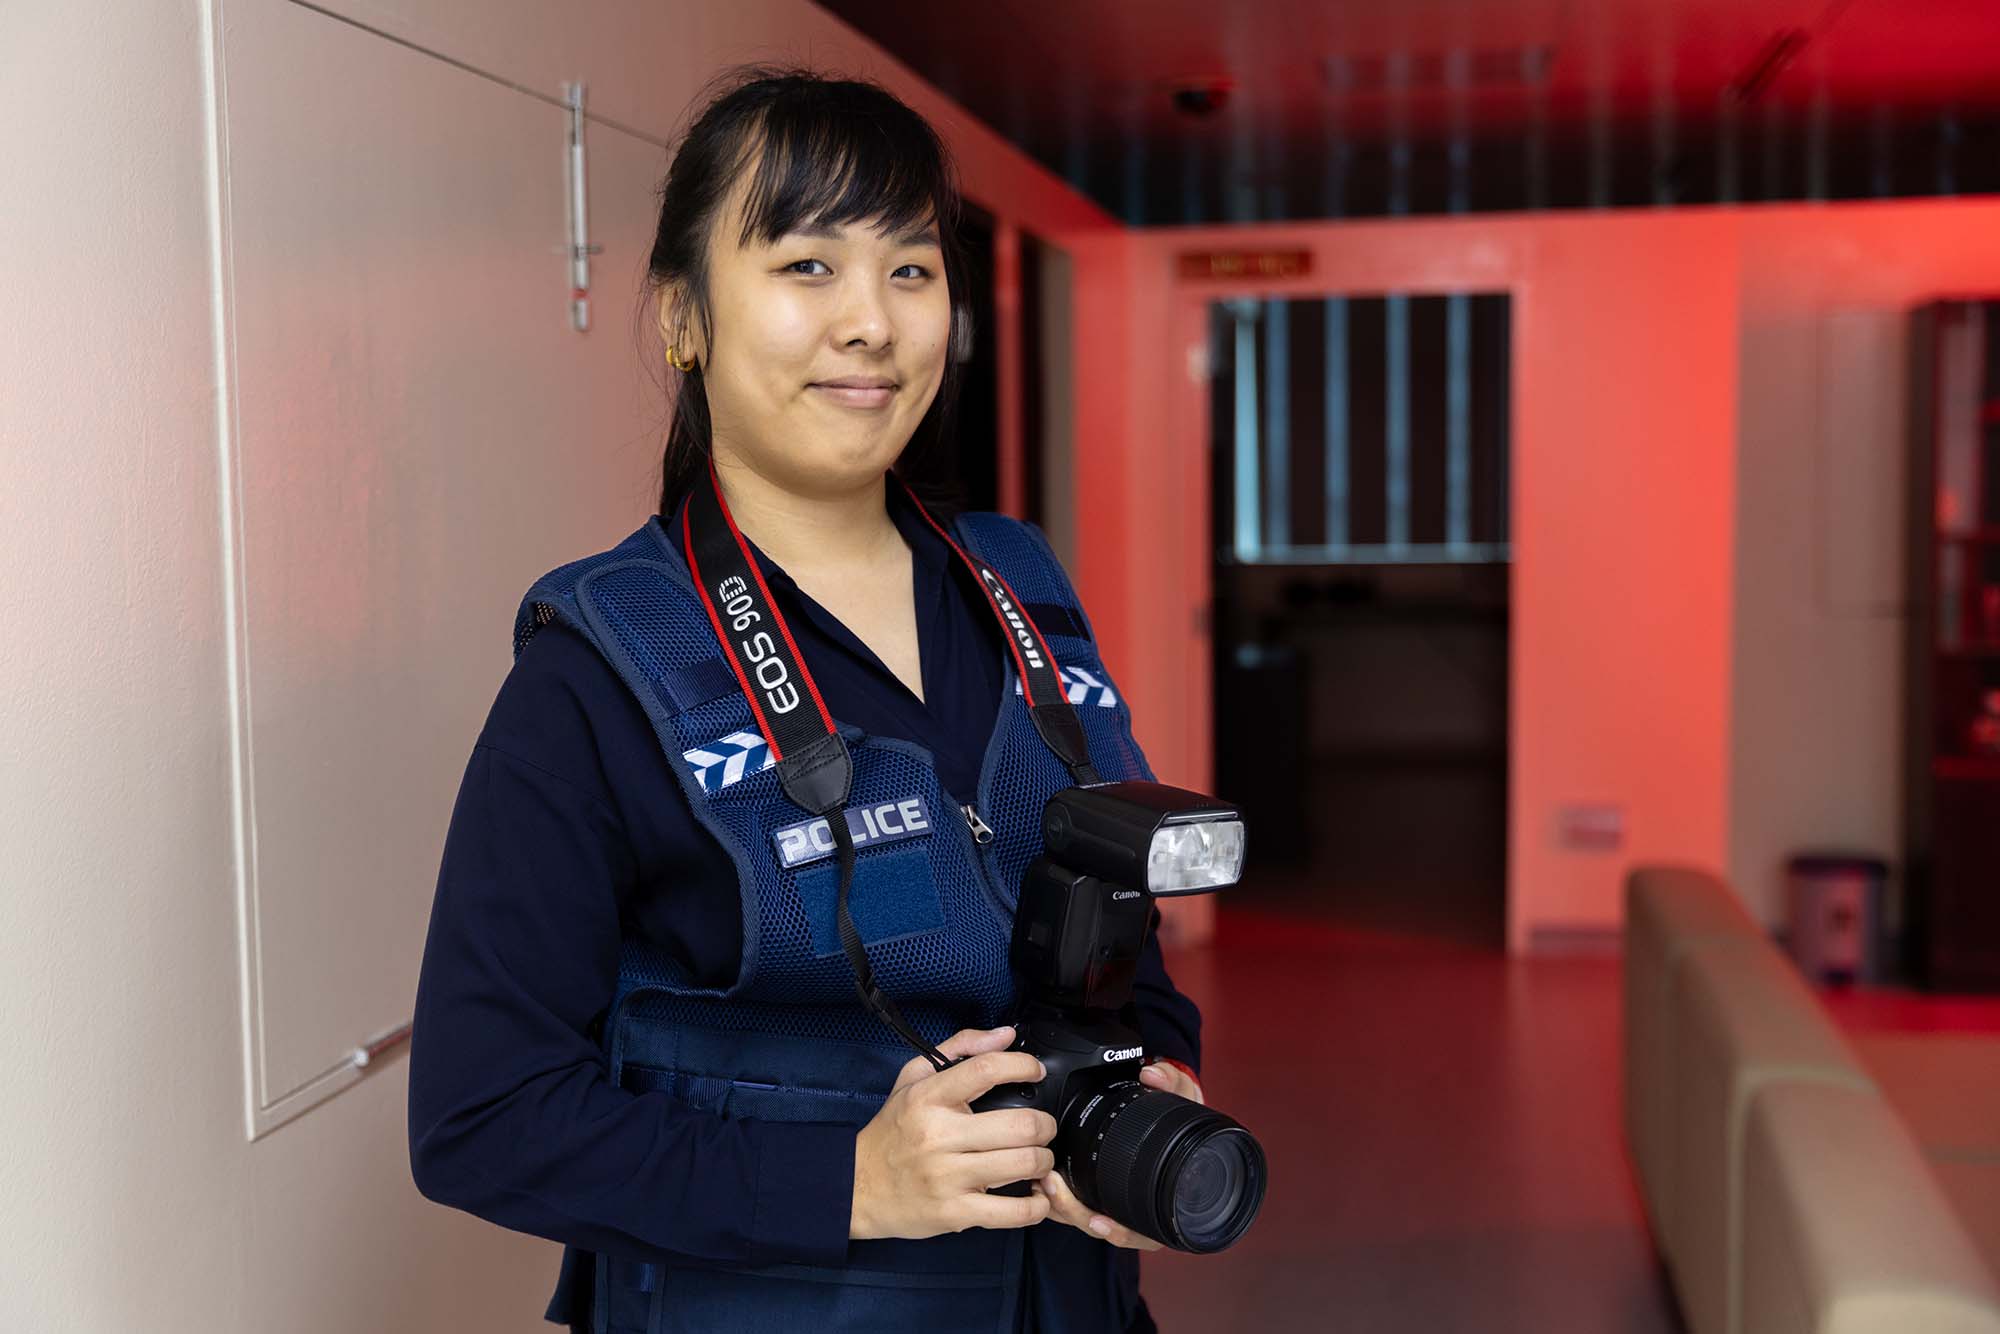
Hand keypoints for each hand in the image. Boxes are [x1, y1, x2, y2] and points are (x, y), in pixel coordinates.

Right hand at [849, 1026, 1058, 1240]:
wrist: (857, 1186)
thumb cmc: (892, 1131)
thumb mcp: (913, 1079)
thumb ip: (960, 1049)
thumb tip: (1006, 1035)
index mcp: (929, 1098)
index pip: (986, 1070)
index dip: (1023, 1066)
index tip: (1036, 1072)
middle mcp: (939, 1136)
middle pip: (1020, 1124)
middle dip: (1045, 1125)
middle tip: (1044, 1127)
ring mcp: (948, 1177)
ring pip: (1023, 1164)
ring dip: (1044, 1161)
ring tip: (1040, 1159)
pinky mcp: (955, 1213)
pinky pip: (1011, 1213)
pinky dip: (1036, 1205)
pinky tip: (1037, 1196)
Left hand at [1031, 1059, 1203, 1250]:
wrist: (1165, 1113)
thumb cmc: (1176, 1115)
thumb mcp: (1182, 1098)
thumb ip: (1173, 1082)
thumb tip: (1153, 1074)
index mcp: (1162, 1197)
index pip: (1144, 1230)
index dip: (1122, 1232)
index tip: (1100, 1220)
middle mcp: (1137, 1206)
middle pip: (1103, 1228)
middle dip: (1076, 1213)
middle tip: (1054, 1186)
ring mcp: (1111, 1200)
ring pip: (1081, 1219)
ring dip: (1060, 1206)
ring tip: (1043, 1179)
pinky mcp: (1091, 1189)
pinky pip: (1071, 1205)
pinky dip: (1056, 1197)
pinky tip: (1040, 1180)